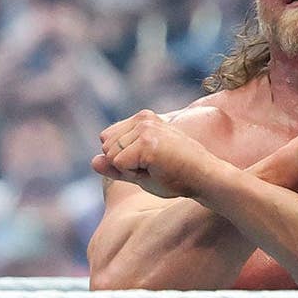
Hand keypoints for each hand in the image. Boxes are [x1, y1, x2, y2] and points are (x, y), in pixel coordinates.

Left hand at [92, 110, 230, 198]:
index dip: (123, 160)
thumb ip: (115, 166)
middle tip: (154, 167)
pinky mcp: (146, 142)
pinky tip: (158, 170)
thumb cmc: (177, 176)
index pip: (107, 140)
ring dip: (129, 170)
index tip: (149, 163)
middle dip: (123, 165)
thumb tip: (92, 161)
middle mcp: (142, 118)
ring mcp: (145, 128)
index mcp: (142, 118)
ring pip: (111, 156)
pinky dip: (134, 174)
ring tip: (157, 168)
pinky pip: (120, 164)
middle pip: (106, 147)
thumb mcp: (140, 171)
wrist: (205, 178)